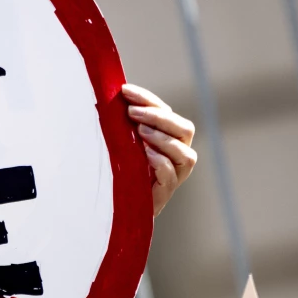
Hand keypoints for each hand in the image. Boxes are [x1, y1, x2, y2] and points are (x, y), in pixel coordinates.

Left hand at [123, 84, 196, 216]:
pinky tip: (146, 155)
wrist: (113, 206)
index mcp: (167, 138)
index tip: (125, 91)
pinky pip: (171, 177)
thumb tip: (112, 94)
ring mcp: (174, 176)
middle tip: (132, 113)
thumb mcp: (119, 141)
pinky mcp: (163, 194)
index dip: (148, 99)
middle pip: (184, 130)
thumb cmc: (116, 169)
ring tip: (140, 132)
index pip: (167, 113)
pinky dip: (161, 164)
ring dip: (164, 139)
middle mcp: (176, 156)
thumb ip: (122, 123)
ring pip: (186, 155)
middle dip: (159, 117)